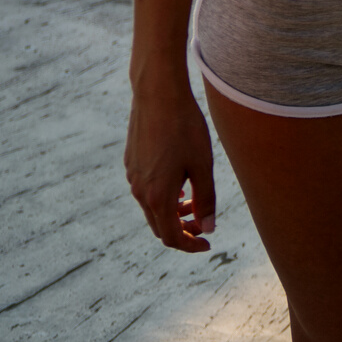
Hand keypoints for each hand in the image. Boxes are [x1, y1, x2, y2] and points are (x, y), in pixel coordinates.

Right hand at [126, 79, 217, 252]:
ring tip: (195, 204)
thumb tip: (209, 228)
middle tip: (205, 225)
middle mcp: (139, 191)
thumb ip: (206, 199)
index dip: (190, 246)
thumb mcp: (203, 165)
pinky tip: (181, 185)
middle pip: (159, 226)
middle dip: (183, 230)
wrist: (158, 95)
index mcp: (157, 196)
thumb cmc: (185, 128)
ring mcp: (132, 176)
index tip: (208, 245)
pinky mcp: (131, 163)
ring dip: (174, 213)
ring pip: (152, 208)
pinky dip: (164, 197)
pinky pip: (146, 191)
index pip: (171, 237)